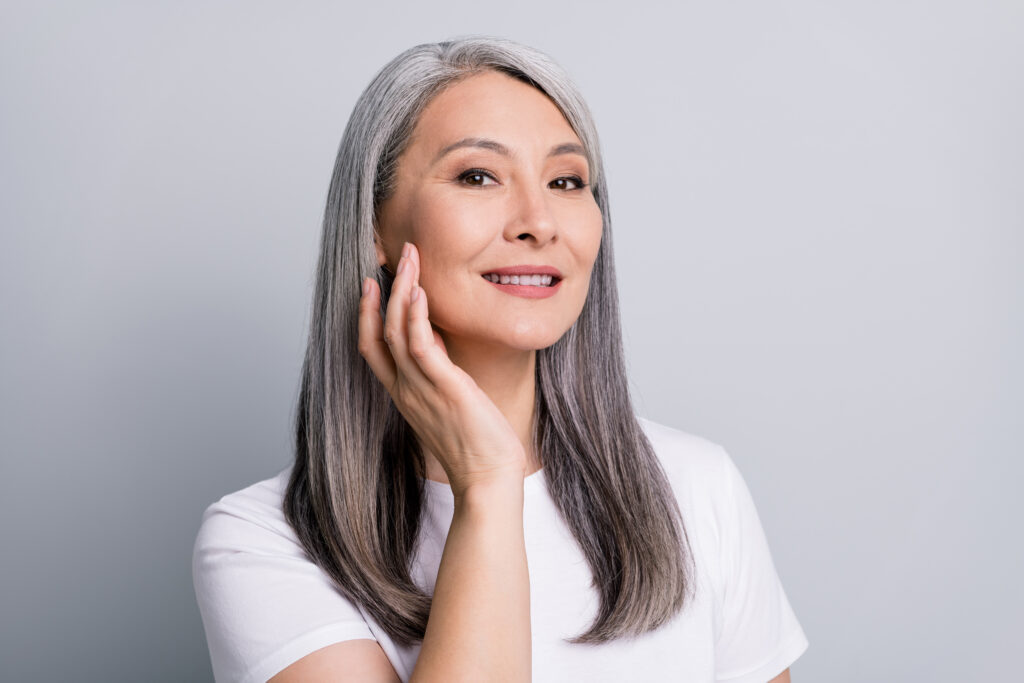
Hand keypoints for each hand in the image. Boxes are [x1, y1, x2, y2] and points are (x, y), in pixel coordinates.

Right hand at [357, 242, 527, 497]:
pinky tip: (420, 292)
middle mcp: (405, 390)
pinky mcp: (443, 388)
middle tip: (392, 255)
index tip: (372, 284)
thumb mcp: (449, 404)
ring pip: (396, 330)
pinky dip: (416, 316)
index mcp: (404, 394)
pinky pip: (420, 346)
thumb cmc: (476, 446)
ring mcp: (420, 389)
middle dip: (382, 290)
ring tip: (409, 258)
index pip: (372, 348)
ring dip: (401, 290)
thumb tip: (439, 345)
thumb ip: (438, 375)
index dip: (367, 314)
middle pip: (378, 331)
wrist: (487, 480)